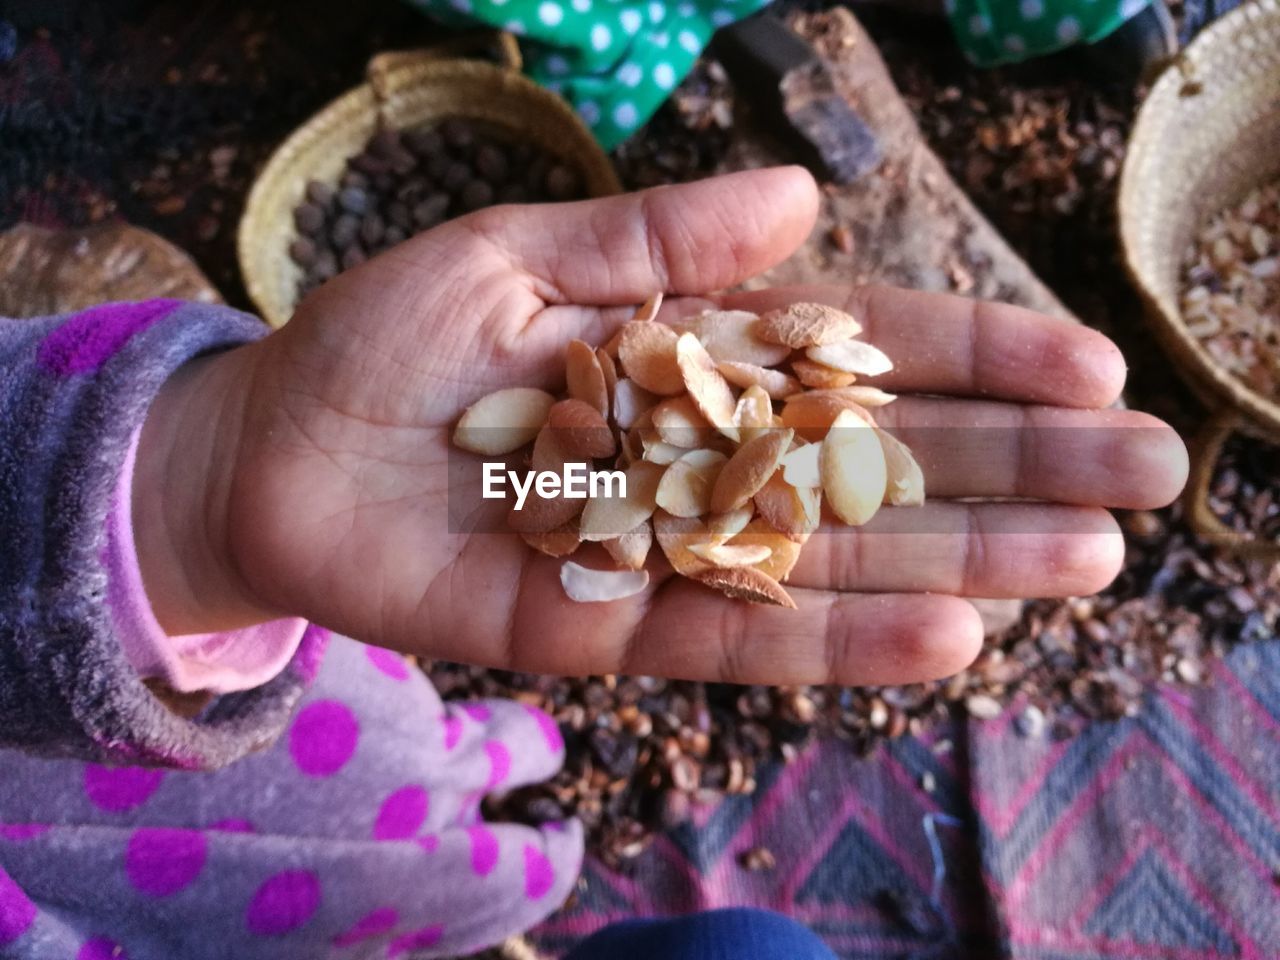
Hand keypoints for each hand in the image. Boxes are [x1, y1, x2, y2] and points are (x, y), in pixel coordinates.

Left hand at [135, 167, 1186, 685]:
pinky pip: (733, 632)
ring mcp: (663, 546)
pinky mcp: (607, 627)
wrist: (275, 452)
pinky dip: (833, 637)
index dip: (971, 354)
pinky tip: (946, 636)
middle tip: (1148, 474)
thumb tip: (803, 201)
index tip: (1087, 363)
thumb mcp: (514, 255)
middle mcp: (699, 455)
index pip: (854, 349)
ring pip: (832, 555)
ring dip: (961, 559)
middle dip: (1011, 464)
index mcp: (690, 351)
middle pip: (875, 458)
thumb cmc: (385, 342)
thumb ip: (652, 241)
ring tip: (1088, 563)